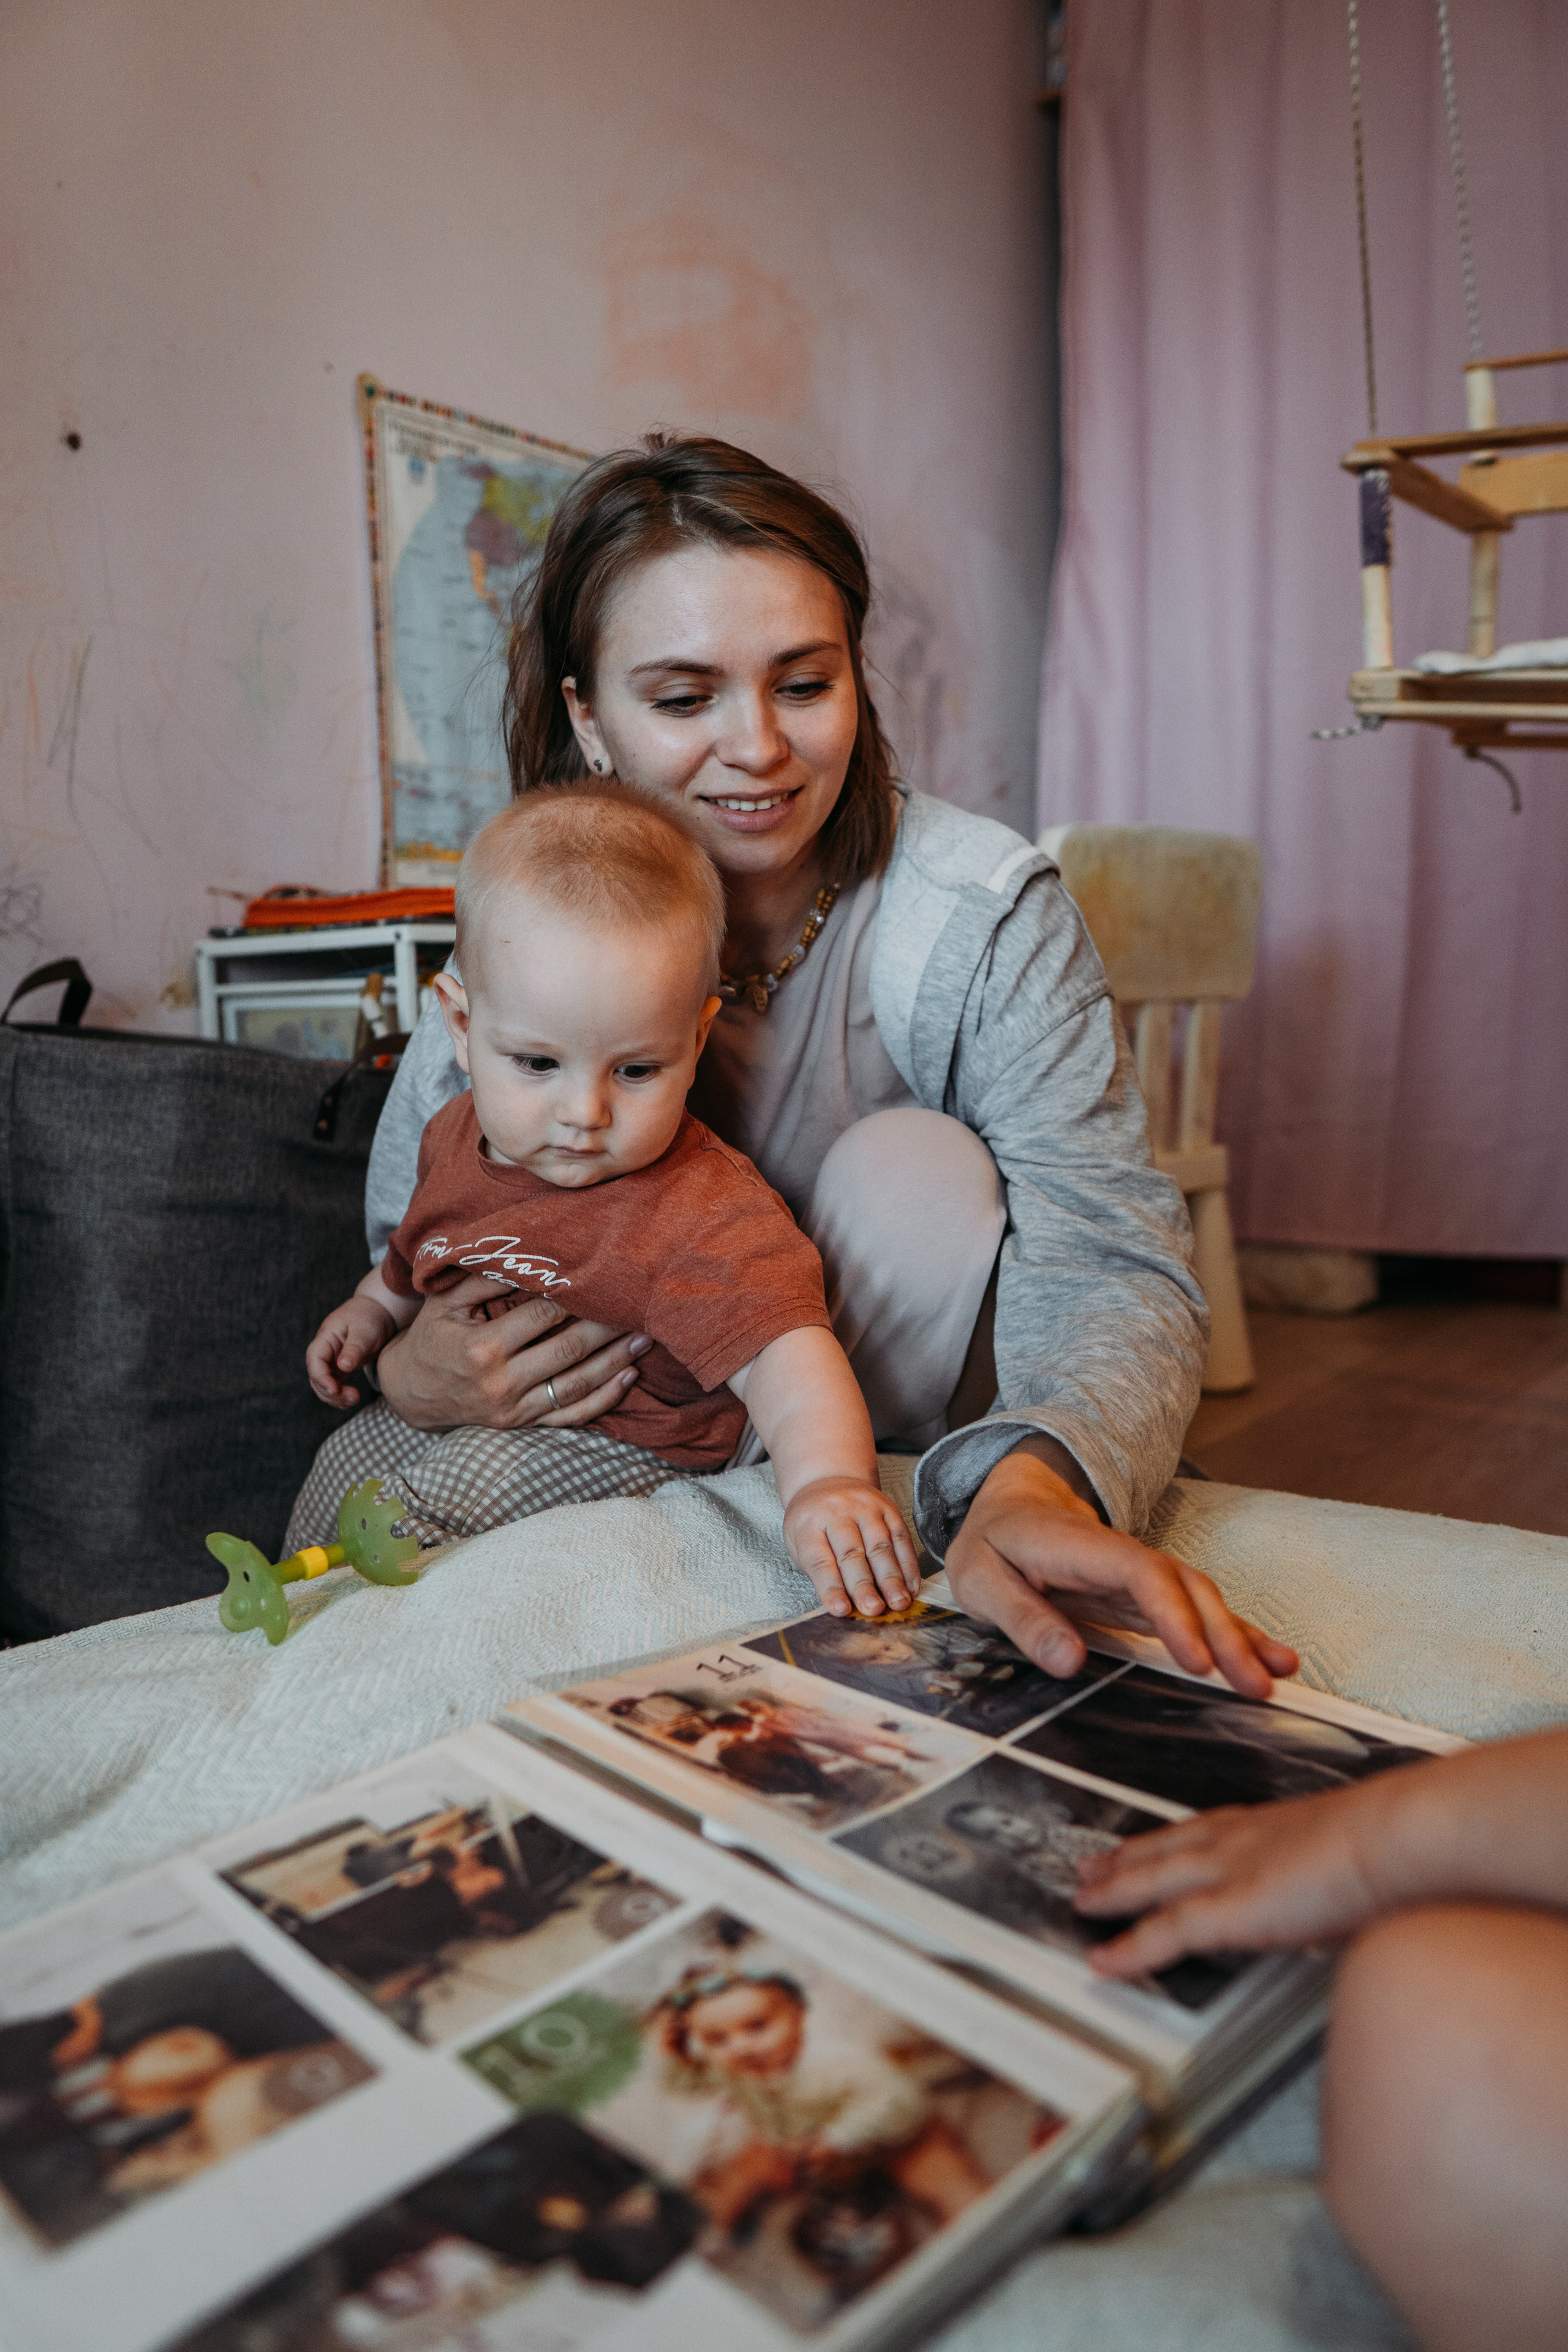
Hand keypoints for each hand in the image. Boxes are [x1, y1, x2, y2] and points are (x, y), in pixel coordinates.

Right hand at [308, 1295, 396, 1405]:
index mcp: (326, 1337)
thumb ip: (354, 1348)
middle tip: (352, 1398)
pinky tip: (350, 1400)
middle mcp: (325, 1350)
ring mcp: (332, 1359)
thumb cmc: (370, 1316)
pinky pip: (334, 1384)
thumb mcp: (364, 1331)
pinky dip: (340, 1394)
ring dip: (335, 1396)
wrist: (379, 1311)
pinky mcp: (341, 1366)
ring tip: (353, 1400)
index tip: (334, 1389)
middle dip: (330, 1391)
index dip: (321, 1377)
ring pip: (324, 1383)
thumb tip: (343, 1367)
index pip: (314, 1360)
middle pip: (316, 1376)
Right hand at [375, 1272, 651, 1432]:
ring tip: (644, 1337)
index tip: (604, 1276)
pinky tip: (629, 1378)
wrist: (410, 1390)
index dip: (577, 1295)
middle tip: (638, 1305)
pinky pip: (572, 1416)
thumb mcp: (446, 1300)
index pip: (543, 1316)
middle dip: (607, 1326)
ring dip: (615, 1362)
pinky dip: (604, 1399)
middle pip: (568, 1350)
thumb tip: (533, 1257)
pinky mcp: (523, 1424)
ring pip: (577, 1385)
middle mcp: (501, 1382)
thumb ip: (487, 1277)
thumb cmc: (433, 1335)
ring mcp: (515, 1409)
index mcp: (482, 1347)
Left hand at [782, 1476, 920, 1617]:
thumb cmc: (812, 1521)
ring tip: (898, 1602)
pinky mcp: (888, 1508)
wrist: (828, 1480)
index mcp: (809, 1524)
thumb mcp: (798, 1543)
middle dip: (864, 1585)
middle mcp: (837, 1512)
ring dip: (891, 1578)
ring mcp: (865, 1508)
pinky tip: (911, 1586)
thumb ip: (818, 1572)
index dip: (830, 1587)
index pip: (820, 1560)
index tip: (841, 1610)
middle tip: (873, 1609)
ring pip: (881, 1546)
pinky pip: (902, 1537)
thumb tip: (843, 1606)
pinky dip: (908, 1564)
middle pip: (852, 1553)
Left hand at [945, 1445, 1297, 1697]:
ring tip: (1279, 1676)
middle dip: (1225, 1635)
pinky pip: (1197, 1613)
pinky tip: (1270, 1661)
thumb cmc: (992, 1545)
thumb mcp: (980, 1579)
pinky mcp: (1149, 1596)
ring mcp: (1141, 1575)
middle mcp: (1123, 1557)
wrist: (1010, 1507)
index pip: (1140, 1575)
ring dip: (1240, 1637)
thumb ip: (1022, 1618)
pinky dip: (1234, 1635)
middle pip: (1185, 1588)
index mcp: (1081, 1548)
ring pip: (1201, 1599)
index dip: (1173, 1616)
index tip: (1196, 1662)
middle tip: (1255, 1685)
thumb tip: (1068, 1662)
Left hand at [1073, 1782, 1389, 1977]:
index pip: (1203, 1831)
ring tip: (1083, 1901)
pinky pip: (1164, 1933)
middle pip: (1164, 1849)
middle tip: (1090, 1866)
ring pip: (1151, 1882)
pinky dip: (1130, 1948)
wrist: (1399, 1837)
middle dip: (1124, 1859)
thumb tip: (1353, 1897)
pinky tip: (1103, 1961)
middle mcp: (1238, 1840)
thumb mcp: (1357, 1855)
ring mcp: (1227, 1871)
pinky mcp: (1227, 1910)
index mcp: (1269, 1825)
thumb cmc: (1396, 1845)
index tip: (1145, 1844)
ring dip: (1114, 1891)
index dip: (1168, 1841)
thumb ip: (1337, 1874)